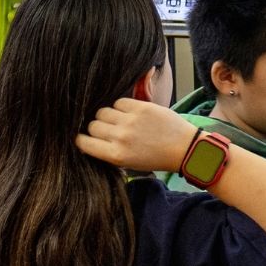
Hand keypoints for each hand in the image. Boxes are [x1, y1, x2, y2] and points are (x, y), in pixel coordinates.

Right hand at [76, 98, 194, 172]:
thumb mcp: (128, 163)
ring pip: (103, 111)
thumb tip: (88, 139)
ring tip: (119, 121)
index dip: (81, 139)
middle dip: (96, 128)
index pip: (82, 142)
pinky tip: (129, 113)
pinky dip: (121, 107)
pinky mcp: (141, 107)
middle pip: (92, 125)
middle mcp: (120, 137)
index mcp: (116, 155)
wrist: (184, 148)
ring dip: (108, 116)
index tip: (85, 137)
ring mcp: (131, 120)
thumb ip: (108, 152)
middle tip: (108, 130)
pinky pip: (119, 102)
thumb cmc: (155, 158)